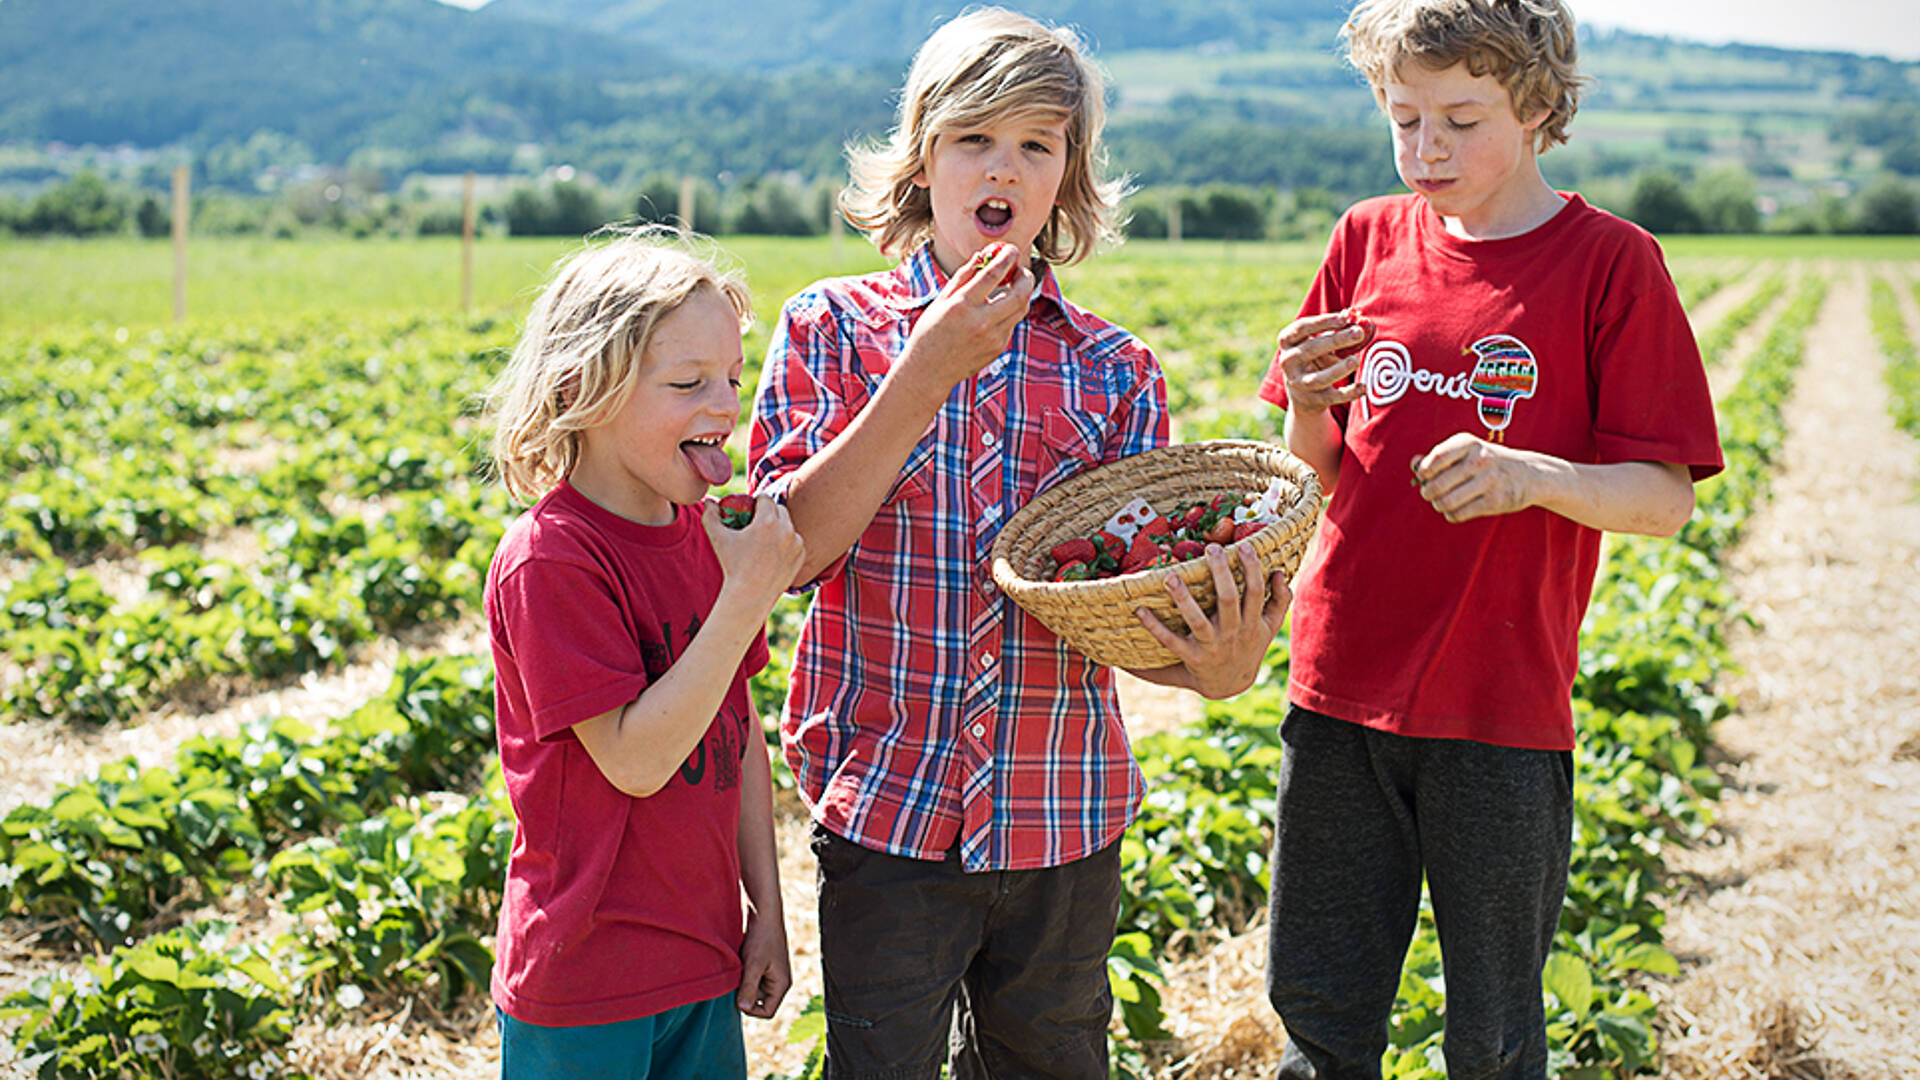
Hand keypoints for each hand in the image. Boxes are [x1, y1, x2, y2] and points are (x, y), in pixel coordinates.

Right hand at [703, 495, 805, 609]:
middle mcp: (786, 530)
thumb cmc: (732, 565)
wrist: (750, 595)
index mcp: (768, 521)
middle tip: (757, 521)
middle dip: (769, 511)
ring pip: (788, 525)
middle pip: (779, 509)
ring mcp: (796, 543)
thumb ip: (710, 516)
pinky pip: (795, 541)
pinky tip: (775, 548)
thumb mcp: (718, 538)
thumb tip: (708, 501)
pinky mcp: (801, 556)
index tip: (751, 508)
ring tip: (766, 535)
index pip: (765, 498)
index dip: (757, 500)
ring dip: (779, 526)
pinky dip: (787, 542)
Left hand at [736, 902, 790, 1018]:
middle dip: (745, 994)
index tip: (737, 998)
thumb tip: (743, 1008)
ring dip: (743, 984)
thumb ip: (748, 988)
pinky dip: (743, 974)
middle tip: (736, 980)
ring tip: (739, 969)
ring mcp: (771, 973)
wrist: (764, 913)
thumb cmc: (761, 938)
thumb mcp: (753, 965)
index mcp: (782, 984)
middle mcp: (779, 981)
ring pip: (753, 990)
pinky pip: (751, 978)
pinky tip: (740, 962)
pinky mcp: (764, 965)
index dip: (751, 1010)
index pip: (767, 1012)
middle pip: (759, 1002)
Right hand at [895, 243, 1035, 398]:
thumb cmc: (931, 331)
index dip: (1006, 258)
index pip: (992, 275)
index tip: (1012, 249)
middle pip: (1019, 294)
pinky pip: (1011, 323)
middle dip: (1025, 277)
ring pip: (1020, 309)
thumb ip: (963, 276)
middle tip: (1021, 270)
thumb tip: (982, 255)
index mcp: (962, 306)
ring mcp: (992, 337)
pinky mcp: (998, 347)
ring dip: (1020, 293)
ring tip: (1011, 286)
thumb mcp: (941, 300)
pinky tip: (996, 310)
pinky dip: (1008, 312)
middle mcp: (980, 322)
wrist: (928, 370)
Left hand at [1136, 543, 1291, 699]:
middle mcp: (1232, 633)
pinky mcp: (1191, 658)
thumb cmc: (1249, 645)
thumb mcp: (1270, 627)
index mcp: (1252, 623)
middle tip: (1212, 549)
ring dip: (1183, 599)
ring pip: (1198, 620)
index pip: (1255, 592)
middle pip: (1228, 600)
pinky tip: (1140, 610)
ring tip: (1170, 577)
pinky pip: (1171, 641)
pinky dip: (1155, 626)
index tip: (1244, 546)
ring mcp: (1211, 646)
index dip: (1252, 569)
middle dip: (1221, 573)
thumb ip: (1280, 600)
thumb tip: (1280, 572)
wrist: (1230, 685)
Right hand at [1275, 311, 1368, 414]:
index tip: (1344, 318)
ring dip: (1338, 370)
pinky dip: (1348, 394)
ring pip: (1317, 378)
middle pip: (1311, 350)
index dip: (1322, 322)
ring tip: (1356, 360)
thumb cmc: (1316, 357)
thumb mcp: (1322, 341)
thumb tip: (1355, 314)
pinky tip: (1363, 387)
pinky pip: (1331, 397)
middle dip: (1336, 341)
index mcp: (1287, 342)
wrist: (1303, 394)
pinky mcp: (1312, 400)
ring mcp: (1298, 383)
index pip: (1301, 328)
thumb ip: (1337, 327)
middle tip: (1358, 333)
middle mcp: (1288, 362)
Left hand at [1410, 432, 1543, 522]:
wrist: (1529, 474)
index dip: (1423, 471)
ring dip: (1438, 505)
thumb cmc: (1488, 462)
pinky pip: (1460, 514)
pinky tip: (1453, 511)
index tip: (1424, 476)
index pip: (1436, 458)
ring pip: (1447, 502)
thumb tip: (1414, 463)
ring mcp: (1489, 481)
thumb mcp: (1468, 451)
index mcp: (1469, 443)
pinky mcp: (1495, 501)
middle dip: (1428, 492)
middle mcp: (1480, 460)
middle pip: (1437, 484)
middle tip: (1429, 494)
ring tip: (1440, 503)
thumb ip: (1439, 456)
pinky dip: (1451, 515)